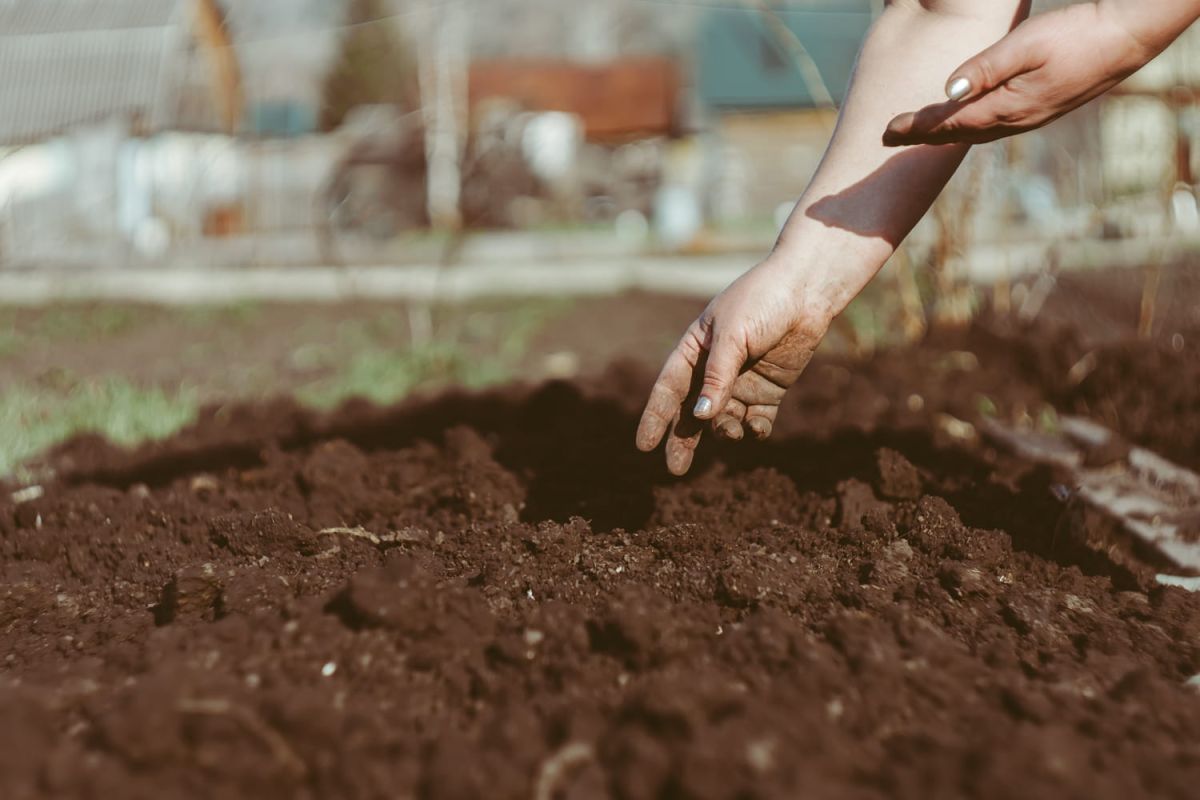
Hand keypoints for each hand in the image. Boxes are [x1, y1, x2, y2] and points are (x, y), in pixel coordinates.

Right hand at [636, 259, 834, 474]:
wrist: (807, 291)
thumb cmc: (762, 302)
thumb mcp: (733, 337)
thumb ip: (717, 377)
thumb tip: (699, 416)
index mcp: (694, 350)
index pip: (668, 389)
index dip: (655, 417)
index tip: (644, 445)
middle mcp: (714, 370)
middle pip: (691, 412)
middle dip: (683, 440)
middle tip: (675, 469)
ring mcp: (741, 382)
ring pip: (723, 419)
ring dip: (724, 431)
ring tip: (732, 433)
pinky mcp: (768, 390)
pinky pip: (755, 419)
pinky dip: (753, 430)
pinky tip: (756, 428)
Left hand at [882, 2, 1152, 145]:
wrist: (1127, 39)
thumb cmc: (1076, 35)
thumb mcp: (1027, 44)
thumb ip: (986, 68)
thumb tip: (948, 91)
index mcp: (1006, 108)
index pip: (948, 123)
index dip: (915, 129)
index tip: (886, 132)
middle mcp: (1014, 122)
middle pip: (955, 136)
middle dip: (920, 139)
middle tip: (887, 140)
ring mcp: (1027, 120)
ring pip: (973, 135)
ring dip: (942, 137)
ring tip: (914, 137)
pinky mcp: (1037, 112)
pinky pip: (990, 128)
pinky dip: (966, 130)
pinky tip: (960, 126)